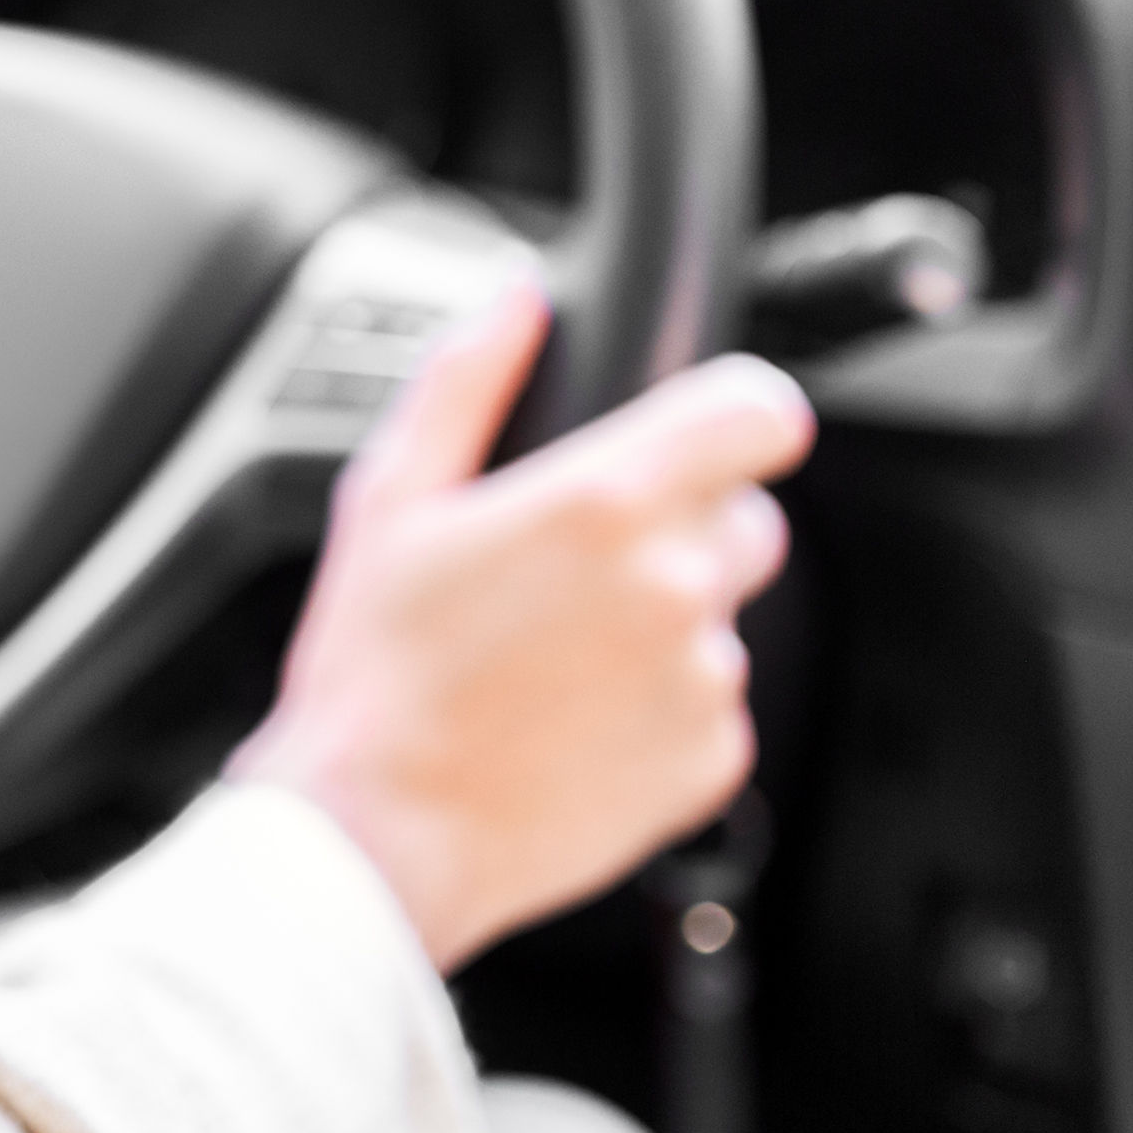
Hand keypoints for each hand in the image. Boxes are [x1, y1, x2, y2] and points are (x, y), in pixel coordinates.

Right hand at [230, 285, 812, 972]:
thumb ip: (465, 379)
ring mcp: (704, 679)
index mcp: (607, 502)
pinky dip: (661, 700)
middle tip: (576, 563)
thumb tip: (516, 299)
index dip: (735, 412)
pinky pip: (713, 700)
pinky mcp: (712, 759)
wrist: (381, 833)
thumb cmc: (371, 668)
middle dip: (681, 523)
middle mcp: (677, 586)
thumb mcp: (389, 496)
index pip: (761, 413)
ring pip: (721, 612)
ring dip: (663, 618)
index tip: (701, 430)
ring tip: (554, 654)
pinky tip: (572, 714)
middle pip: (746, 514)